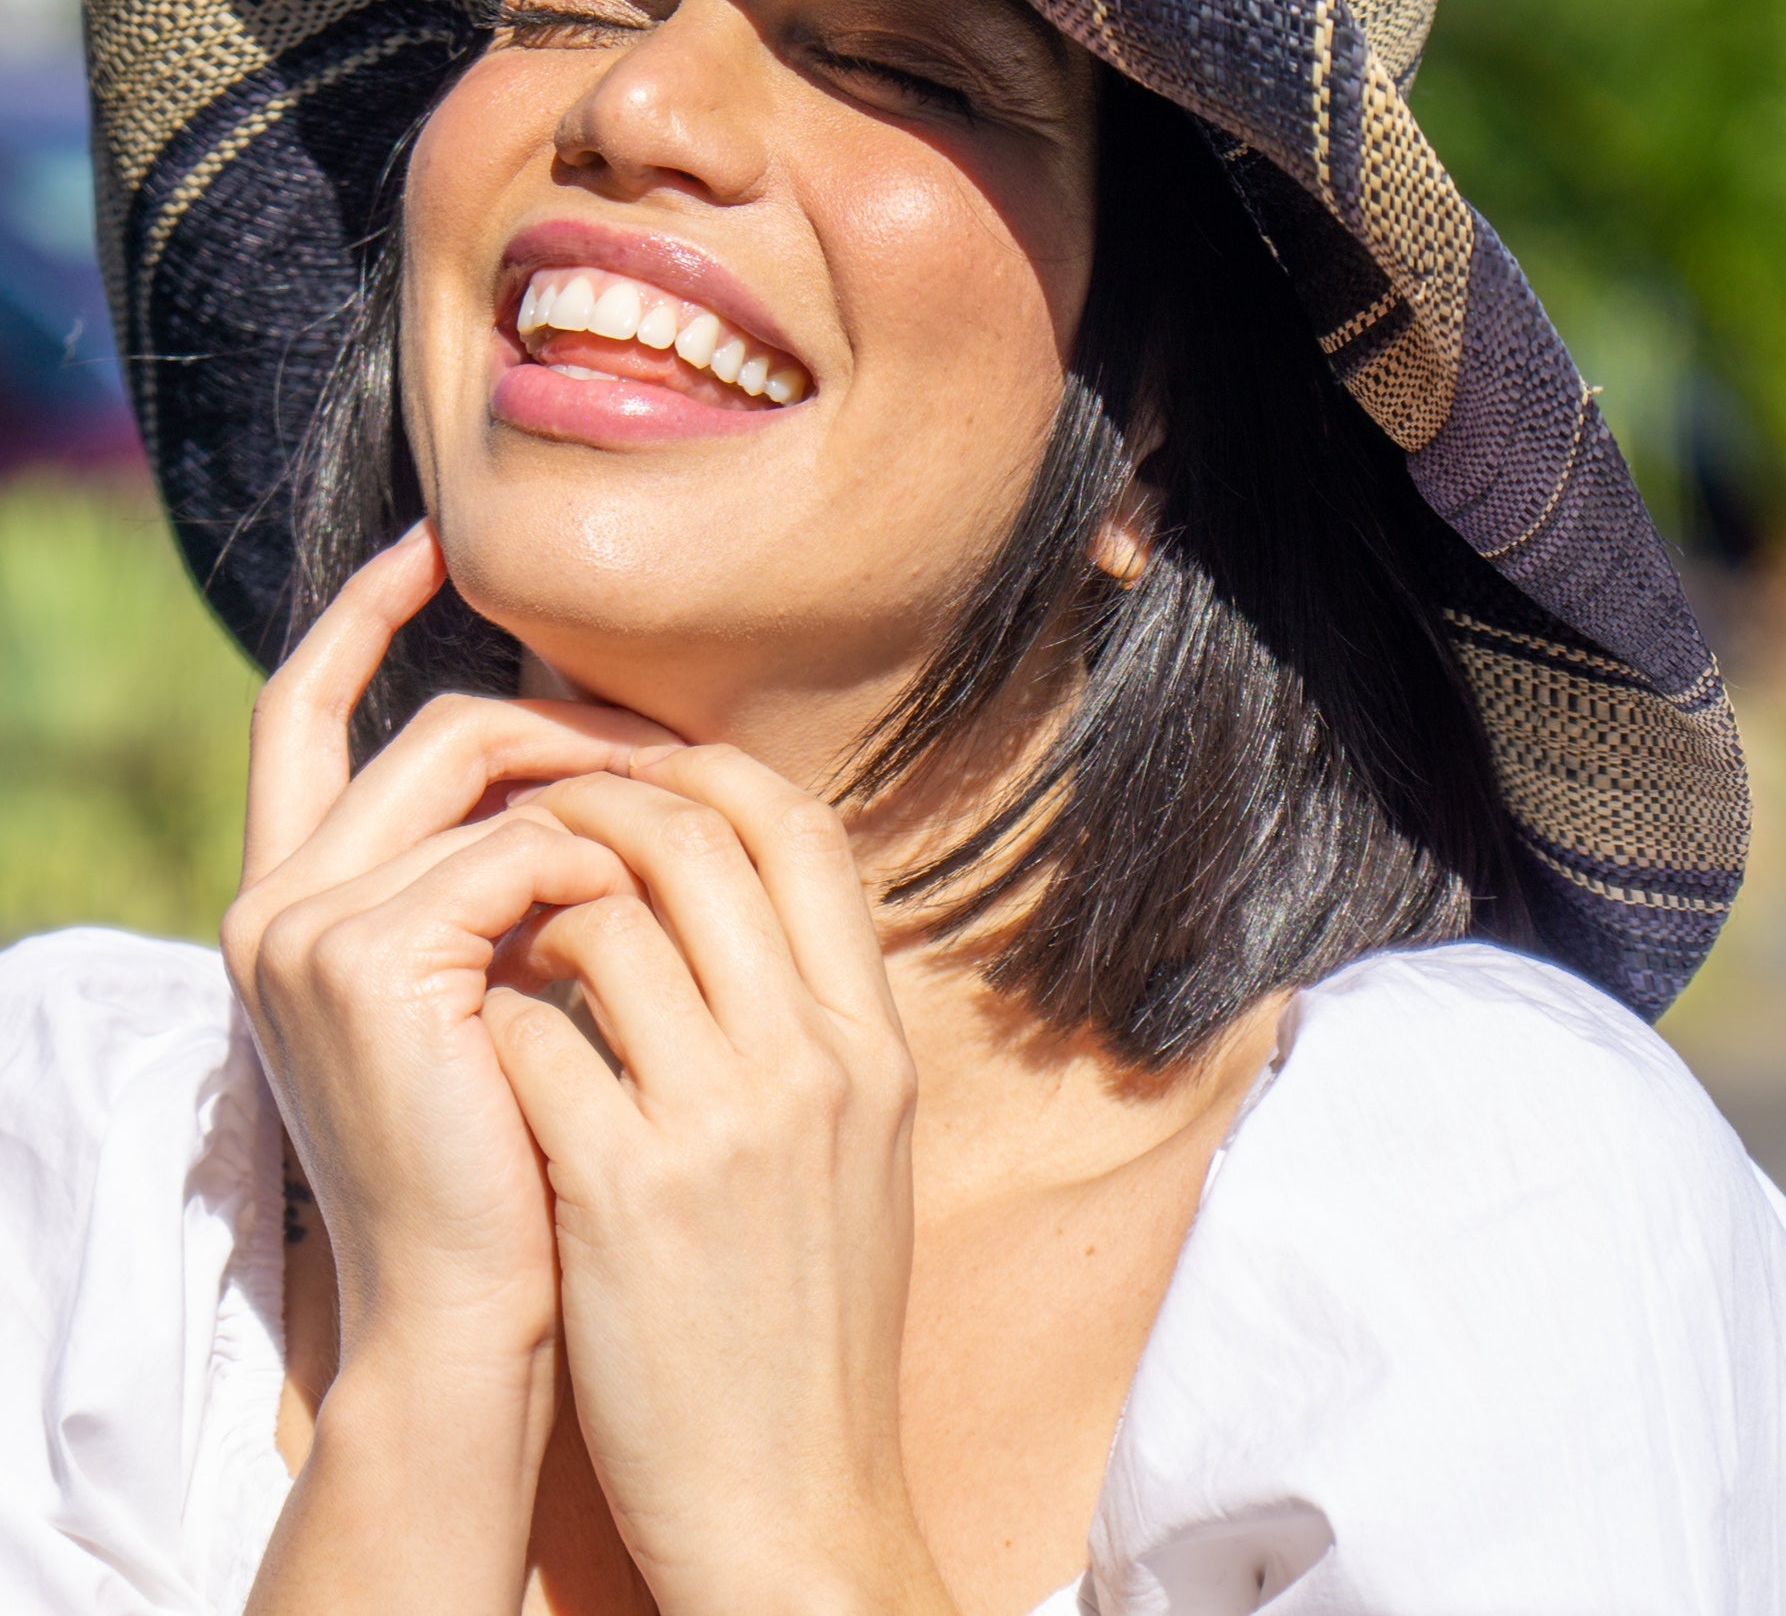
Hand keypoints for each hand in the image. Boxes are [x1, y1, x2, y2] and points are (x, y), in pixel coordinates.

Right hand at [223, 523, 678, 1376]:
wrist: (480, 1319)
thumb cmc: (513, 1160)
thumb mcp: (489, 989)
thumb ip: (498, 877)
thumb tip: (593, 758)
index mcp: (290, 902)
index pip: (298, 712)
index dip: (362, 616)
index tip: (437, 544)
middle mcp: (273, 902)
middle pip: (432, 727)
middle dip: (563, 717)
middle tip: (674, 745)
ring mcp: (305, 930)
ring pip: (478, 762)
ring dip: (601, 782)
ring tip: (684, 830)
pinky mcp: (367, 962)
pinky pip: (522, 848)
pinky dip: (604, 868)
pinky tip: (652, 924)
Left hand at [484, 744, 953, 1615]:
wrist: (794, 1503)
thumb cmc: (811, 1322)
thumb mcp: (862, 1150)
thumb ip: (812, 1019)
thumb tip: (737, 895)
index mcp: (872, 1042)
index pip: (800, 829)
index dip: (710, 770)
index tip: (641, 771)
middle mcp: (811, 1062)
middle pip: (700, 840)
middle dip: (600, 801)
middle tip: (535, 819)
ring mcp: (721, 1124)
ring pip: (607, 918)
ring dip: (533, 904)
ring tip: (500, 931)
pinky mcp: (625, 1193)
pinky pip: (536, 1036)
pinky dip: (496, 1012)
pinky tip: (481, 1037)